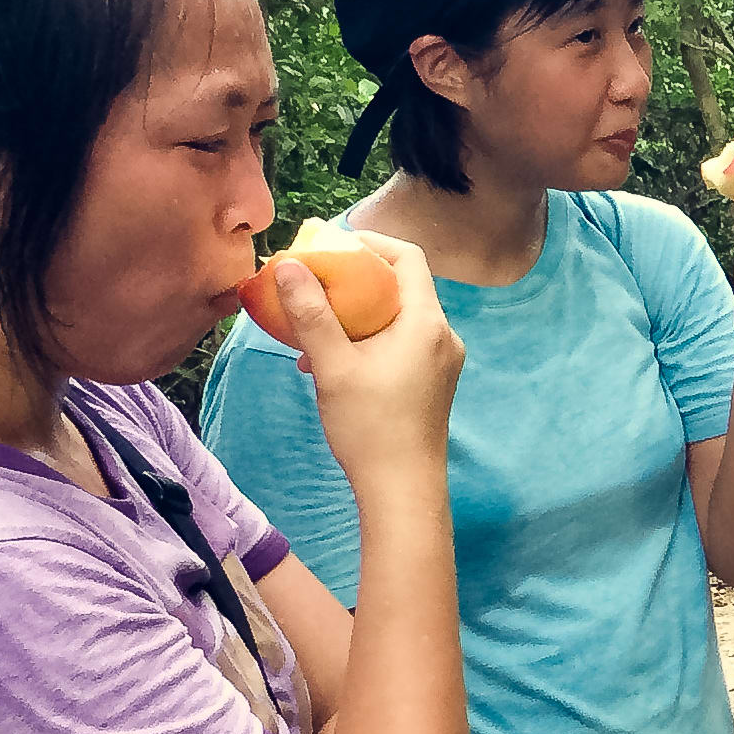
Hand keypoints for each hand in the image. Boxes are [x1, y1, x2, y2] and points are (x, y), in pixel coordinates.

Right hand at [276, 232, 463, 491]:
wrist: (403, 491)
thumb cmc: (371, 429)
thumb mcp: (333, 366)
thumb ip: (311, 314)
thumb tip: (289, 266)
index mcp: (427, 323)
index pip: (408, 257)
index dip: (371, 243)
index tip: (333, 244)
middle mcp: (443, 336)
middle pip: (401, 286)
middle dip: (354, 281)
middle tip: (315, 283)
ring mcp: (441, 361)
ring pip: (396, 318)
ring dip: (355, 316)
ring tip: (312, 331)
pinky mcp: (432, 382)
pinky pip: (400, 344)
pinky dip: (367, 341)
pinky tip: (328, 363)